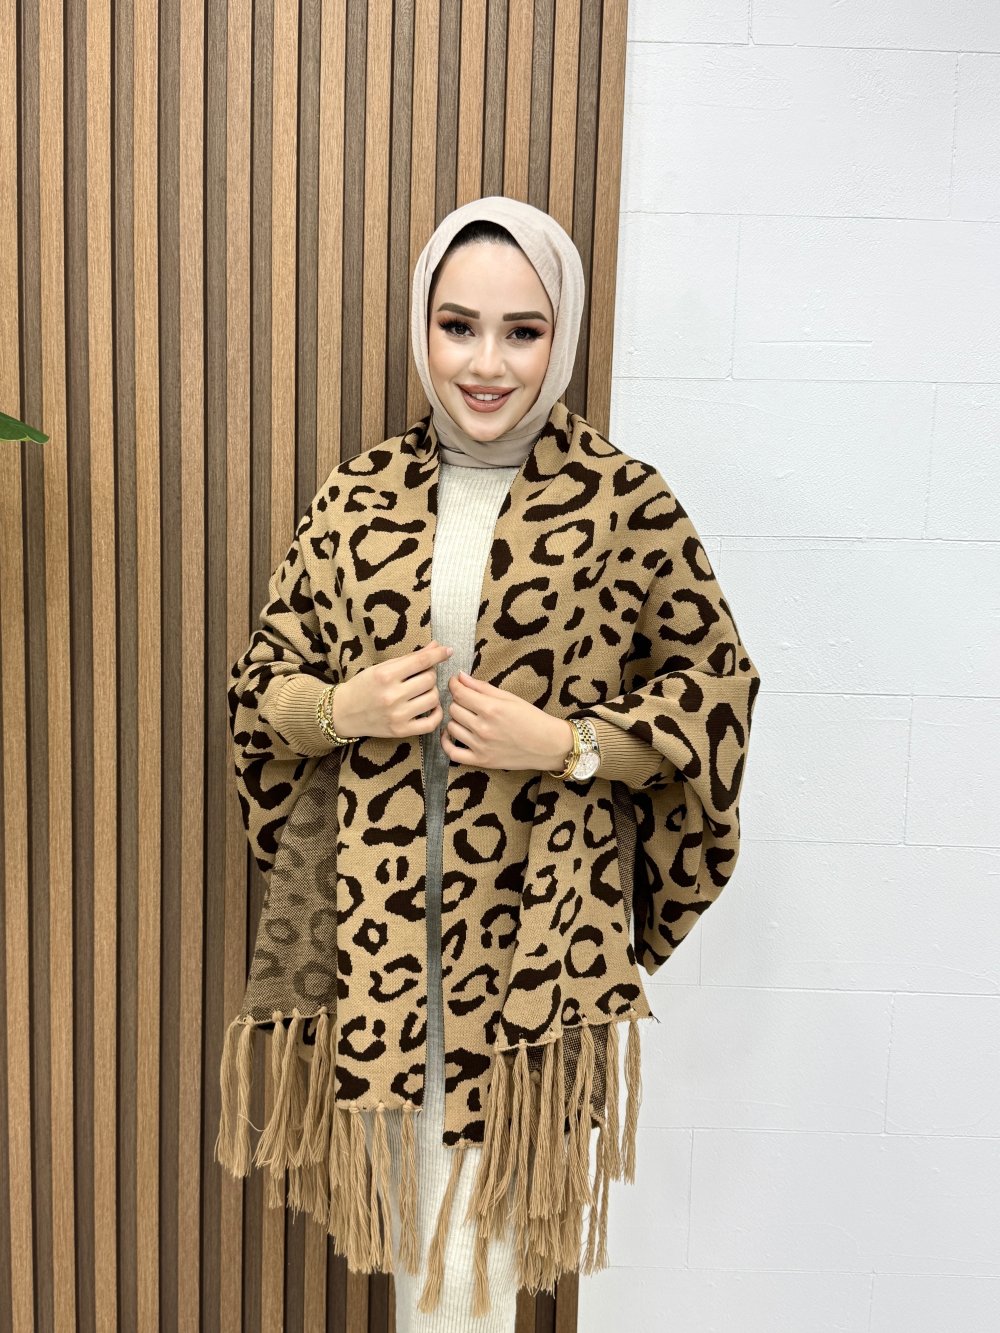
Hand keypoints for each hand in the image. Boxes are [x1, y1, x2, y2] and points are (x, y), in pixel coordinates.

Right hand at [334, 640, 453, 740]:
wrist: (343, 713)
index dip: (438, 654)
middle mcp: (392, 696)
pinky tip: (431, 707)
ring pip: (433, 699)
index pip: (421, 661)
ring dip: (432, 692)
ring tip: (422, 691)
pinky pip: (431, 723)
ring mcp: (397, 715)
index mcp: (385, 675)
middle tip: (422, 676)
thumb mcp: (382, 668)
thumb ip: (410, 658)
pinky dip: (437, 713)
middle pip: (429, 680)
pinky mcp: (401, 731)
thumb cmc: (363, 686)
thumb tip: (436, 646)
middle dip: (430, 675)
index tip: (448, 651)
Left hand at [441, 670, 573, 772]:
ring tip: (465, 717)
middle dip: (458, 702)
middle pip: (454, 709)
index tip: (455, 682)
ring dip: (455, 720)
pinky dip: (446, 743)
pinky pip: (452, 753)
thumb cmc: (531, 718)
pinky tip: (450, 735)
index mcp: (491, 708)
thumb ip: (482, 687)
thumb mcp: (509, 697)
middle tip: (466, 701)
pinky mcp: (481, 761)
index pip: (459, 693)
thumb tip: (460, 676)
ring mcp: (481, 746)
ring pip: (451, 727)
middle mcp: (483, 727)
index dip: (454, 684)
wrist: (547, 745)